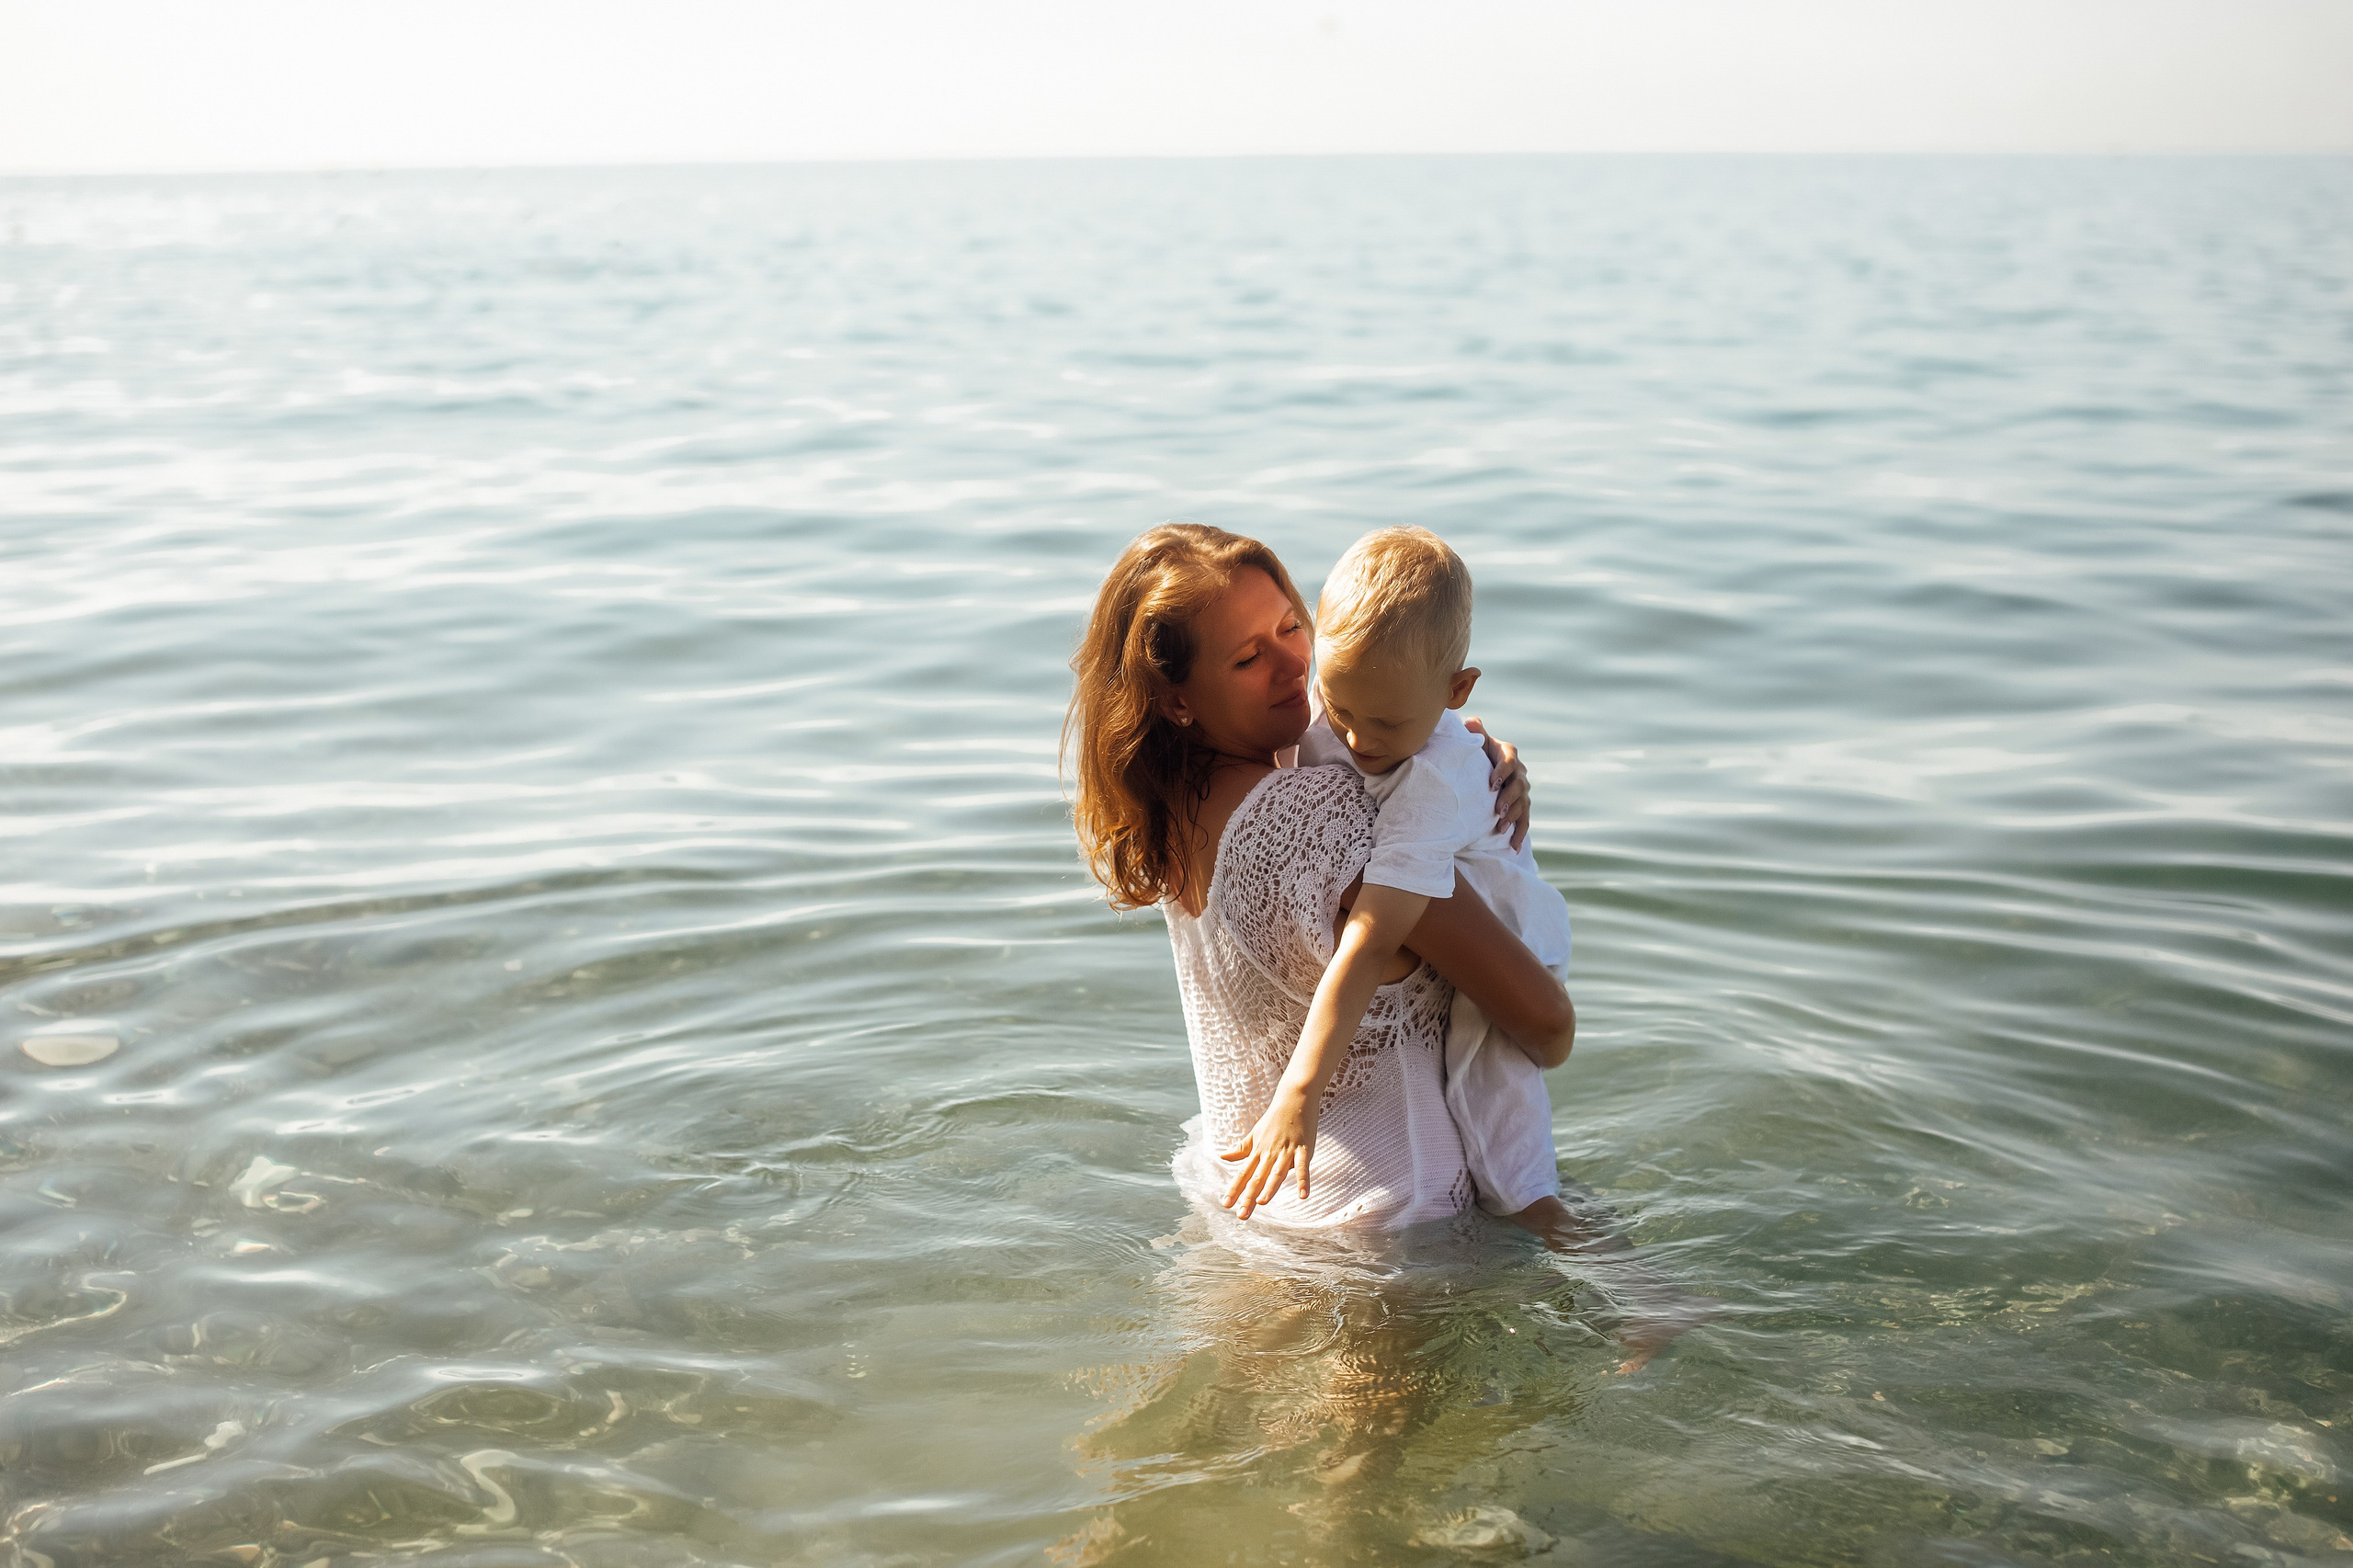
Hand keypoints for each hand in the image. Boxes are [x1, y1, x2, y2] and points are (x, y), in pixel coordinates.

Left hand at [1218, 1088, 1318, 1218]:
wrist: (1294, 1099)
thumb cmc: (1274, 1119)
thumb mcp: (1255, 1134)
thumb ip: (1241, 1148)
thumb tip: (1223, 1156)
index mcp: (1258, 1152)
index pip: (1243, 1174)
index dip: (1234, 1190)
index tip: (1225, 1205)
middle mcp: (1269, 1153)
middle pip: (1257, 1178)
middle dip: (1248, 1197)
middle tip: (1241, 1215)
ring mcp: (1286, 1151)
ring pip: (1277, 1172)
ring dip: (1270, 1187)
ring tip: (1262, 1202)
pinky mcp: (1303, 1149)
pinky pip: (1302, 1167)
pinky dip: (1302, 1181)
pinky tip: (1303, 1196)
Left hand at [1464, 716, 1530, 850]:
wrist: (1484, 766)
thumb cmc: (1477, 752)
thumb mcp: (1477, 741)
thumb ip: (1475, 732)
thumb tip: (1471, 722)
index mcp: (1508, 754)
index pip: (1510, 760)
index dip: (1502, 772)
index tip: (1491, 784)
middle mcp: (1519, 772)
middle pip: (1519, 785)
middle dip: (1509, 798)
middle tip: (1497, 810)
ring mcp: (1522, 790)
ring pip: (1523, 805)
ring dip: (1513, 817)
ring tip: (1500, 828)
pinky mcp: (1521, 807)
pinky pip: (1525, 821)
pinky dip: (1520, 834)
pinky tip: (1513, 847)